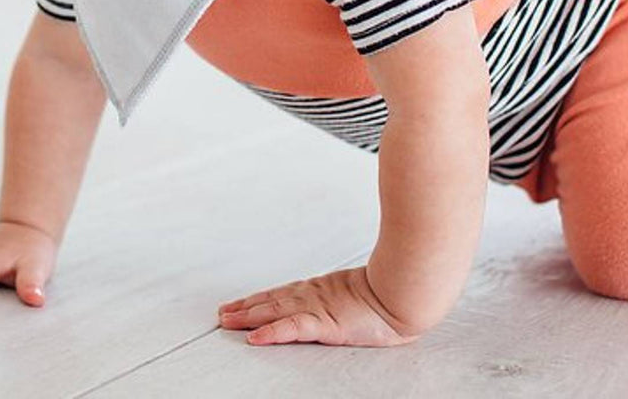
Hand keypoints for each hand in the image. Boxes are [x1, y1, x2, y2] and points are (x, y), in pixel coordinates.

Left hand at [217, 266, 422, 346]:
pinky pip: (292, 329)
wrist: (404, 291)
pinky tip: (255, 338)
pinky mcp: (325, 323)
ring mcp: (318, 308)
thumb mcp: (364, 295)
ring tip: (227, 321)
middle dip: (246, 307)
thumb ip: (350, 297)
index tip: (241, 303)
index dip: (260, 299)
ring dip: (249, 317)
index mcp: (323, 290)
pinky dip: (271, 333)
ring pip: (275, 312)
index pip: (284, 294)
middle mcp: (314, 295)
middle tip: (223, 313)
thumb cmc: (391, 294)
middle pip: (272, 301)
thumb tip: (348, 300)